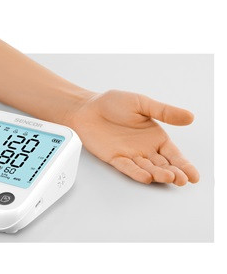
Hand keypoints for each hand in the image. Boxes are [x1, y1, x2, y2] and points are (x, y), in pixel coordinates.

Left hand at [67, 90, 199, 185]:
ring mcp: (130, 154)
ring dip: (157, 174)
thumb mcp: (142, 103)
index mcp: (155, 136)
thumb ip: (164, 112)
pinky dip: (136, 173)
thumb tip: (189, 116)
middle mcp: (145, 149)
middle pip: (163, 165)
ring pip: (147, 168)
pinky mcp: (115, 157)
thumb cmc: (113, 103)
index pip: (174, 155)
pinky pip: (127, 167)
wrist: (87, 107)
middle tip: (182, 179)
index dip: (185, 165)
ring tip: (167, 177)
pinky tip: (146, 177)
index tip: (194, 176)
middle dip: (173, 173)